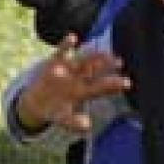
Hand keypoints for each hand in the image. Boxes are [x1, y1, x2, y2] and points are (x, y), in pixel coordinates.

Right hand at [15, 33, 131, 133]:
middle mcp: (79, 79)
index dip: (113, 85)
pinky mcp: (54, 63)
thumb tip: (87, 126)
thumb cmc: (55, 111)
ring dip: (92, 56)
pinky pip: (61, 52)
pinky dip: (66, 45)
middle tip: (119, 62)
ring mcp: (67, 70)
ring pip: (82, 61)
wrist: (37, 103)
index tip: (127, 83)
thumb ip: (74, 123)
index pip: (101, 88)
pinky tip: (73, 37)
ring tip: (103, 51)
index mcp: (84, 92)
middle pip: (95, 71)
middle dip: (107, 66)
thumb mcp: (63, 120)